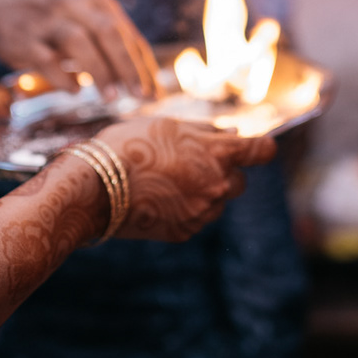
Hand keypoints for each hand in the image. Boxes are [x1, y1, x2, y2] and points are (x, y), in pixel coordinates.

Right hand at [0, 0, 159, 97]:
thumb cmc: (53, 16)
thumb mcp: (84, 14)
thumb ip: (111, 39)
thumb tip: (147, 77)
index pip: (126, 33)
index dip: (143, 64)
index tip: (155, 93)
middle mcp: (73, 4)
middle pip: (108, 32)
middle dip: (127, 66)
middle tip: (141, 96)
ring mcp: (46, 21)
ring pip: (78, 42)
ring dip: (99, 71)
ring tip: (112, 97)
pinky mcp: (23, 38)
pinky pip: (45, 59)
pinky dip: (63, 77)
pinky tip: (75, 91)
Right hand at [92, 117, 276, 241]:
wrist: (96, 187)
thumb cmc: (129, 146)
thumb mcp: (168, 125)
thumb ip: (205, 130)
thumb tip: (232, 133)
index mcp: (217, 154)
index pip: (261, 151)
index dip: (260, 147)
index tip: (255, 147)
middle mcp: (216, 186)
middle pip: (239, 181)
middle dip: (224, 171)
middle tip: (192, 162)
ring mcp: (201, 212)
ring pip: (217, 202)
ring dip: (205, 191)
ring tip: (169, 180)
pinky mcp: (184, 231)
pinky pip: (196, 218)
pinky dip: (186, 208)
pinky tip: (160, 197)